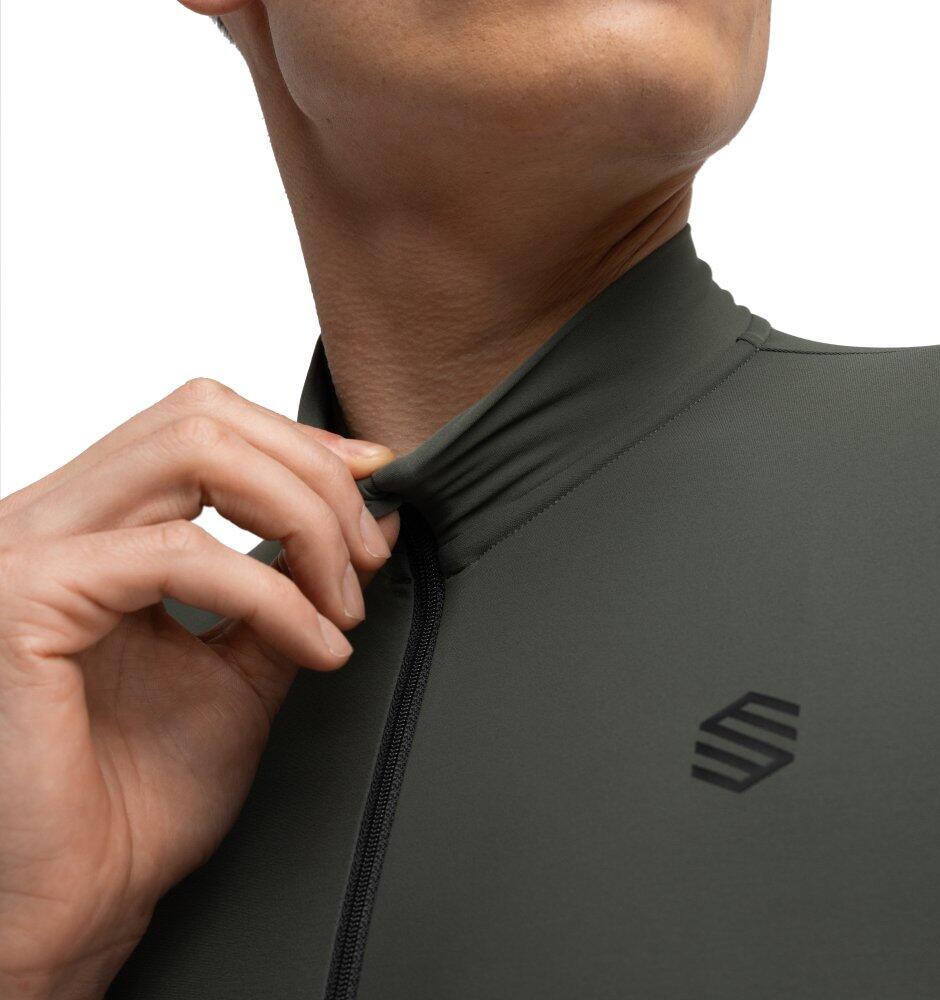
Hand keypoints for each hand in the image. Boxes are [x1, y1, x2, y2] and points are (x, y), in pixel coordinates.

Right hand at [0, 378, 399, 998]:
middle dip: (314, 476)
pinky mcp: (26, 598)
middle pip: (204, 416)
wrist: (87, 896)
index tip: (376, 480)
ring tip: (344, 603)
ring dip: (303, 518)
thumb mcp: (246, 661)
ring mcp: (28, 550)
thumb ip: (294, 582)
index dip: (300, 440)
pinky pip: (183, 553)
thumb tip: (369, 519)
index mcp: (92, 525)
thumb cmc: (146, 791)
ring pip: (194, 451)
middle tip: (367, 553)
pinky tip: (314, 643)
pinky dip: (272, 593)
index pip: (199, 421)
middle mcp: (50, 518)